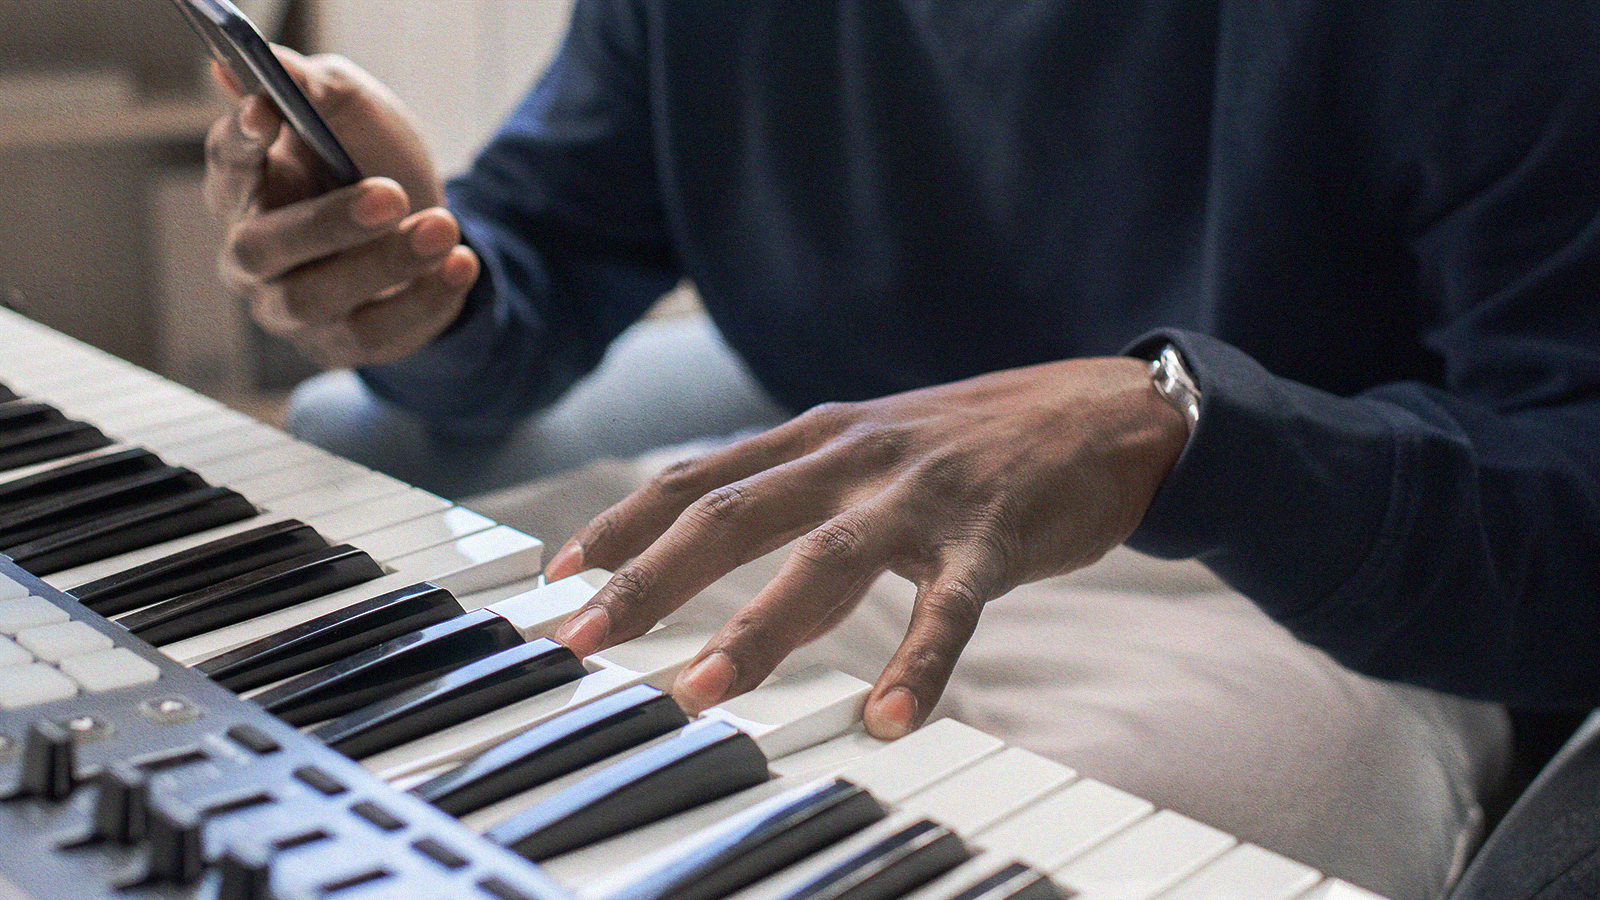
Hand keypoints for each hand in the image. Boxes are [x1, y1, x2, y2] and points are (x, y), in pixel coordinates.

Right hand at [203, 49, 477, 368]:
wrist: (430, 231)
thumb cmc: (373, 164)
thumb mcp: (353, 111)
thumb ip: (314, 86)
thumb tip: (273, 66)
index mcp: (246, 189)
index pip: (226, 165)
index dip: (240, 142)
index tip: (266, 111)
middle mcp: (252, 256)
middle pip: (261, 248)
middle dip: (327, 223)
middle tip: (390, 195)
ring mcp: (290, 309)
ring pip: (318, 298)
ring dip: (387, 262)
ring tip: (443, 226)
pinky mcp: (340, 346)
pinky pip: (374, 335)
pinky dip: (423, 299)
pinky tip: (459, 264)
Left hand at [547, 357, 1189, 738]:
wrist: (1107, 411)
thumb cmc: (973, 441)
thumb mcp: (871, 447)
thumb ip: (797, 490)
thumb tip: (713, 553)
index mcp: (817, 437)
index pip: (695, 478)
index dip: (621, 525)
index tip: (558, 577)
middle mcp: (855, 456)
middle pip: (732, 514)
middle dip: (648, 579)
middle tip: (580, 640)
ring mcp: (924, 495)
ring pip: (824, 561)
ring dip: (757, 629)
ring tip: (700, 693)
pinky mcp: (994, 536)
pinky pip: (950, 608)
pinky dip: (918, 663)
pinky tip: (889, 719)